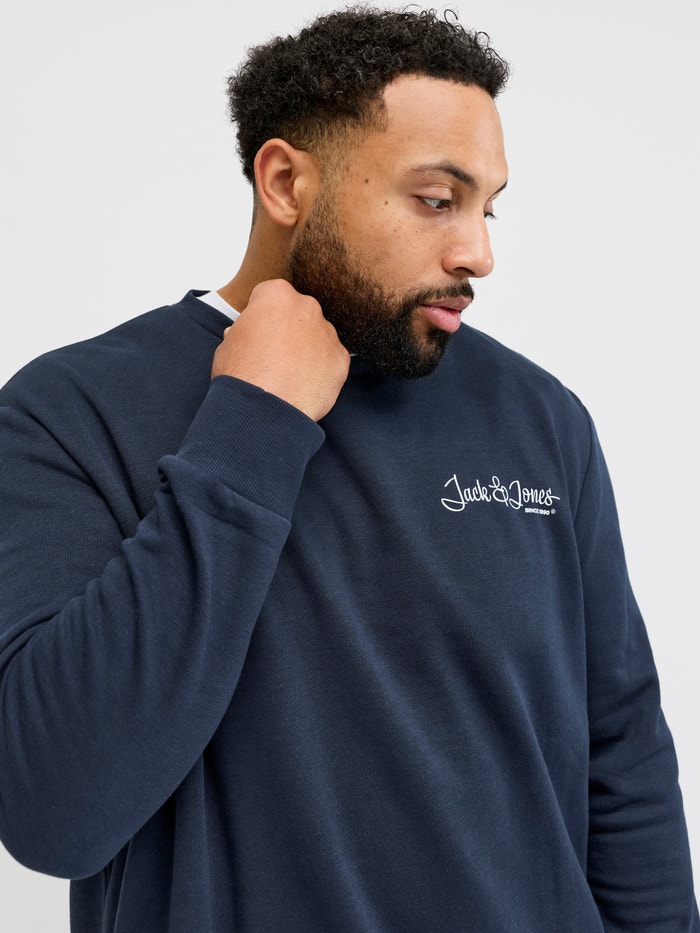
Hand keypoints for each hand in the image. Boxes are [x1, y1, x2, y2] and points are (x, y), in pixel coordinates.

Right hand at [211, 279, 349, 421]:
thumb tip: (250, 335)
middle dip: (289, 330)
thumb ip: (244, 330)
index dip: (262, 316)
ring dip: (307, 350)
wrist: (262, 410)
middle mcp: (307, 307)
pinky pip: (332, 360)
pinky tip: (304, 384)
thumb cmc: (241, 375)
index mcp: (277, 295)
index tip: (258, 333)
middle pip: (299, 313)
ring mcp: (327, 333)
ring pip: (318, 336)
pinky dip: (322, 370)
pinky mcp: (341, 358)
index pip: (270, 296)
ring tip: (289, 374)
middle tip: (275, 356)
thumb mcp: (228, 343)